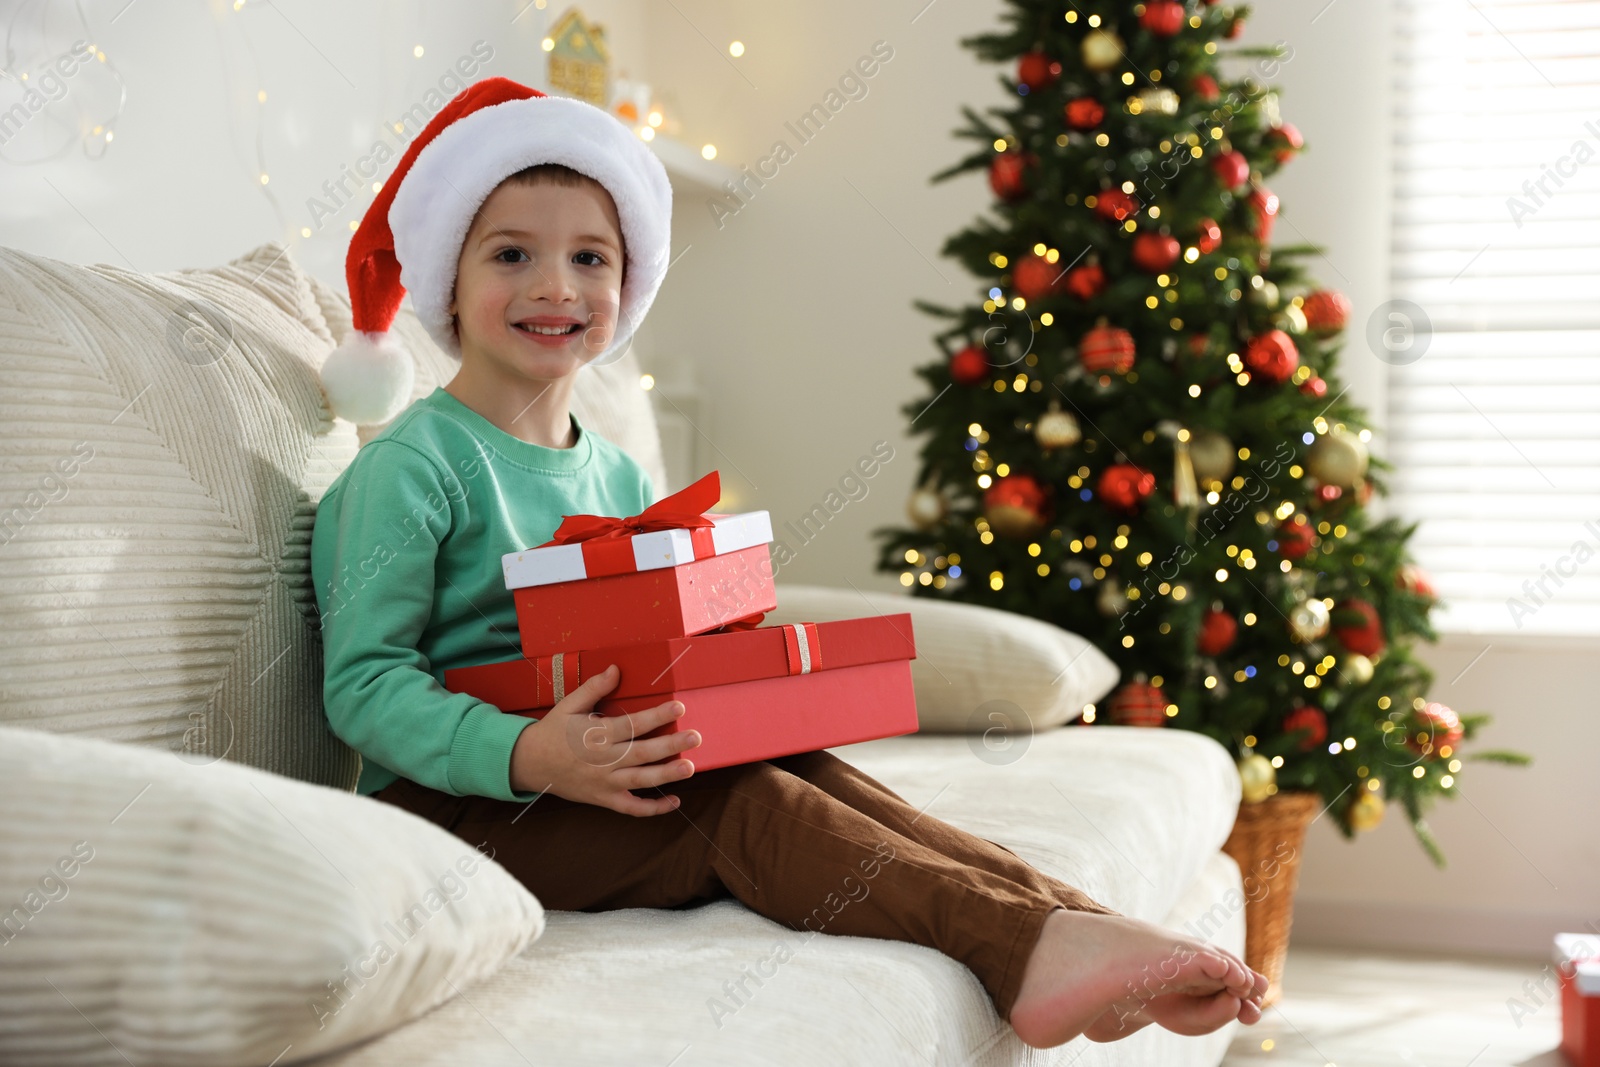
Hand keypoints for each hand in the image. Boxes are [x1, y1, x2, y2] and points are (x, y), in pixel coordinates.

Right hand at [508, 663, 700, 815]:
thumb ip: (594, 688)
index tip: (678, 708)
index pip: (632, 725)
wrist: (529, 763)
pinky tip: (675, 801)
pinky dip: (653, 809)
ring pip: (639, 781)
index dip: (656, 716)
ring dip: (666, 775)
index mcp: (596, 735)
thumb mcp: (568, 705)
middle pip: (641, 753)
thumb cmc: (553, 731)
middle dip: (670, 746)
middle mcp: (602, 760)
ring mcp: (604, 783)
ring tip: (690, 768)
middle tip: (695, 737)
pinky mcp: (604, 799)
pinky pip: (631, 808)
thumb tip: (616, 669)